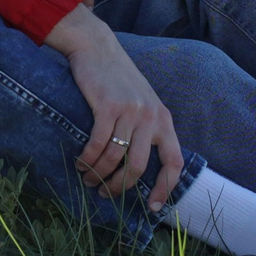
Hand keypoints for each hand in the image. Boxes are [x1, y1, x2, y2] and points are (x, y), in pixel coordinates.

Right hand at [43, 5, 180, 208]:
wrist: (98, 48)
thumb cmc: (117, 81)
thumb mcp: (143, 103)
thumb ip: (146, 130)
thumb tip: (138, 169)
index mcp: (164, 120)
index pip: (174, 162)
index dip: (165, 188)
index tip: (151, 207)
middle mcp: (152, 117)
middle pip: (138, 167)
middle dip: (119, 187)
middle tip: (104, 193)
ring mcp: (131, 111)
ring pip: (116, 158)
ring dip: (98, 174)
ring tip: (87, 179)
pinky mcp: (108, 106)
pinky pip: (98, 144)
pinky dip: (87, 159)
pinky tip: (80, 164)